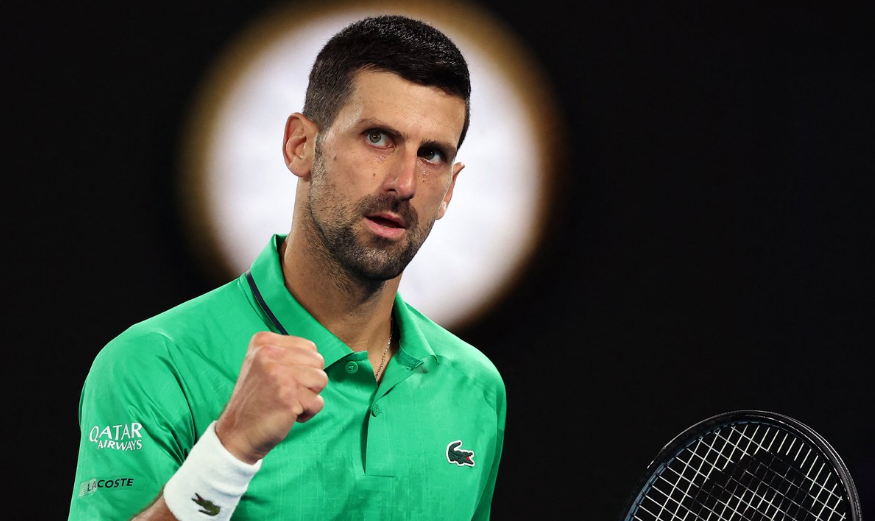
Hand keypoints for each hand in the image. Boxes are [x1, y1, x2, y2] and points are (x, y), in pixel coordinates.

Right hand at [215, 331, 326, 463]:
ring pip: (321, 379)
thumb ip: (286, 354)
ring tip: (287, 402)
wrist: (236, 433)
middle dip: (309, 381)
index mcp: (263, 341)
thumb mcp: (262, 365)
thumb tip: (317, 356)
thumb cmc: (256, 401)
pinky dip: (308, 413)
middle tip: (285, 393)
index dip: (303, 368)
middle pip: (318, 361)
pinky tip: (287, 415)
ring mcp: (279, 373)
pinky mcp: (288, 394)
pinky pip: (318, 402)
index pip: (309, 347)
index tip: (281, 381)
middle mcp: (269, 353)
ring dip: (309, 397)